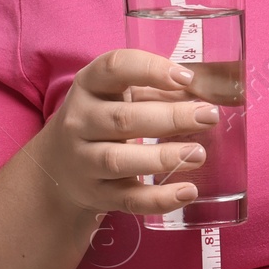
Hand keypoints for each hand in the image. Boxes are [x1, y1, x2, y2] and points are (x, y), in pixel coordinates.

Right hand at [35, 49, 224, 219]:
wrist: (58, 166)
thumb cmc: (103, 119)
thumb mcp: (118, 95)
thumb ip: (158, 90)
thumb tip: (209, 90)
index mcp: (89, 85)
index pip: (114, 68)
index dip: (150, 69)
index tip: (186, 77)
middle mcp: (80, 121)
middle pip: (124, 119)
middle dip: (171, 117)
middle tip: (208, 116)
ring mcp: (84, 161)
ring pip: (120, 160)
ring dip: (163, 157)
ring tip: (199, 154)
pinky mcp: (97, 194)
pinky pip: (128, 199)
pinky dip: (158, 199)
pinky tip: (187, 191)